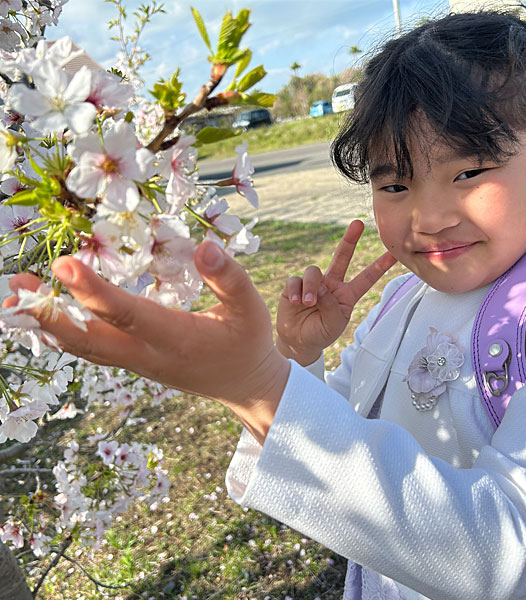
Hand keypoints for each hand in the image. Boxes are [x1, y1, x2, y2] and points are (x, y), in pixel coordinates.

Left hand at [4, 241, 289, 443]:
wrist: (245, 386)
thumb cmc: (249, 342)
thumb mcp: (251, 307)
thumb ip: (229, 277)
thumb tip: (203, 246)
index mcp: (179, 338)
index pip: (129, 315)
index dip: (95, 292)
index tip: (63, 265)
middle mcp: (150, 355)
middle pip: (90, 342)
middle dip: (50, 316)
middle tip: (14, 287)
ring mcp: (139, 363)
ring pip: (85, 349)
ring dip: (48, 325)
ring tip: (15, 299)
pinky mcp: (135, 362)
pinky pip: (93, 350)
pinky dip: (64, 334)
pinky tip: (47, 317)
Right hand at [276, 220, 396, 364]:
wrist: (298, 341)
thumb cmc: (320, 333)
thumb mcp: (333, 324)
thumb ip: (330, 305)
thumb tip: (319, 286)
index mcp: (347, 295)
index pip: (366, 278)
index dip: (380, 266)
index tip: (393, 253)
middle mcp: (332, 285)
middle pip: (342, 257)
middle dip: (349, 240)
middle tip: (357, 224)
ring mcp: (314, 283)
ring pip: (314, 272)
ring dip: (311, 287)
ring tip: (308, 303)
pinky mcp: (294, 285)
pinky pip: (295, 280)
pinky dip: (296, 291)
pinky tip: (296, 302)